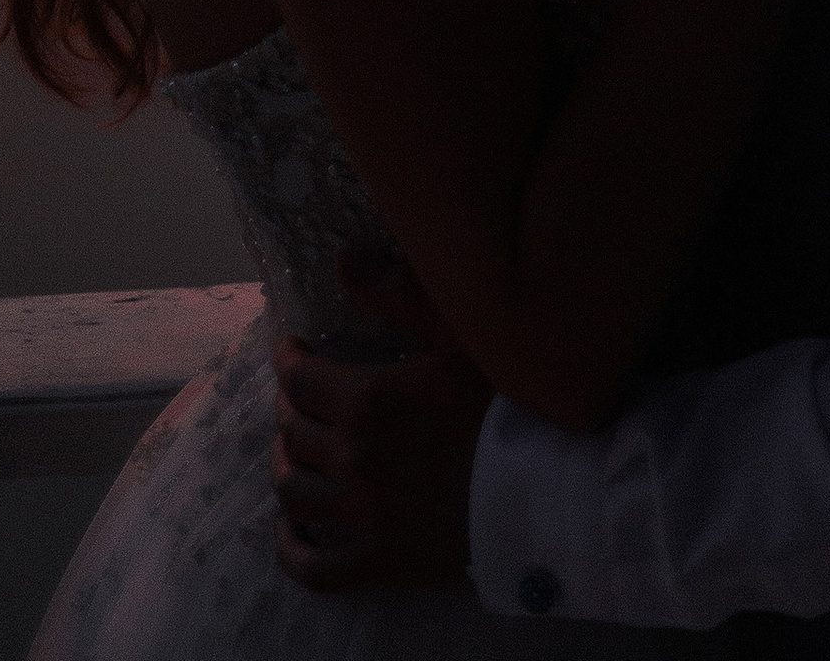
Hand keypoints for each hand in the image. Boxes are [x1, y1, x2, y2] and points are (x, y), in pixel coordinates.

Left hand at [272, 262, 489, 593]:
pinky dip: (292, 549)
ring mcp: (362, 516)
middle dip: (289, 411)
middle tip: (299, 401)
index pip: (299, 380)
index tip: (292, 352)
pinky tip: (291, 532)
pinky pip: (314, 568)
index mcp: (368, 400)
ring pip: (293, 493)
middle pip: (293, 432)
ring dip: (286, 469)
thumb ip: (400, 295)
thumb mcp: (461, 337)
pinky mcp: (378, 563)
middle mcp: (354, 457)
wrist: (544, 493)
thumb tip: (342, 261)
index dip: (288, 362)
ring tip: (295, 455)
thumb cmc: (506, 407)